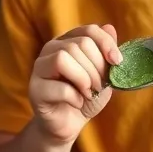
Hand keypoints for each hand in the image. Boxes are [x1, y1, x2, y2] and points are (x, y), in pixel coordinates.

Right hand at [29, 23, 120, 143]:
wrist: (69, 123)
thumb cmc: (86, 96)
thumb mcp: (102, 74)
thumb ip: (105, 52)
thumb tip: (110, 27)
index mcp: (67, 41)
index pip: (88, 31)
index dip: (105, 44)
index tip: (117, 62)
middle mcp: (50, 49)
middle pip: (78, 45)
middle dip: (96, 68)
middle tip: (100, 86)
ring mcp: (39, 68)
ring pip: (63, 58)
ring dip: (84, 79)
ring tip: (89, 93)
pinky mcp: (35, 89)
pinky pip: (60, 87)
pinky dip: (76, 97)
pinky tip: (77, 103)